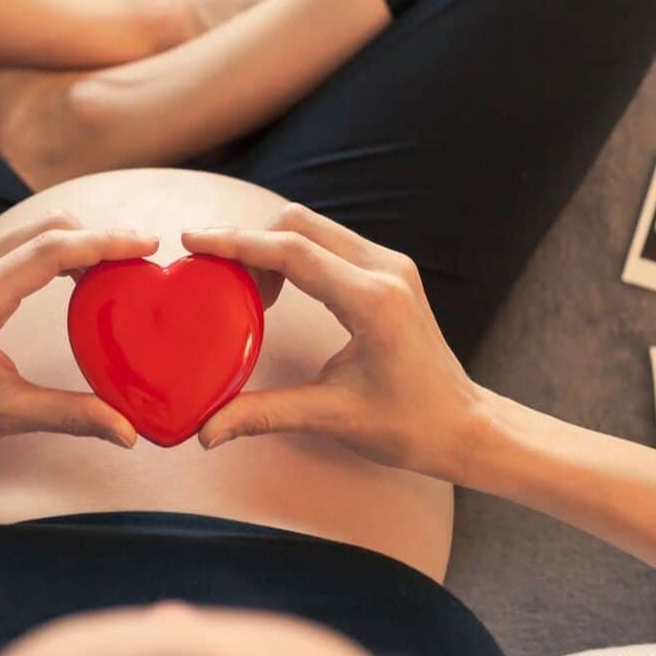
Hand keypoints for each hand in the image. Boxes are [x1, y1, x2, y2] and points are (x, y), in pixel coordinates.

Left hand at [0, 213, 158, 472]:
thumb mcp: (6, 417)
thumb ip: (72, 416)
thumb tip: (127, 432)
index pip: (49, 252)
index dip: (103, 243)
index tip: (146, 245)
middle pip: (44, 228)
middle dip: (98, 237)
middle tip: (141, 259)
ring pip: (30, 230)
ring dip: (76, 240)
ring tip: (116, 267)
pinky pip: (14, 244)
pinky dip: (52, 249)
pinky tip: (76, 275)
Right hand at [181, 204, 481, 478]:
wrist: (463, 425)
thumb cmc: (410, 425)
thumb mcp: (333, 417)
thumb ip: (265, 414)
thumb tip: (206, 432)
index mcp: (373, 302)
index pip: (293, 252)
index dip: (237, 243)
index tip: (192, 241)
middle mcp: (385, 270)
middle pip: (299, 223)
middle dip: (249, 241)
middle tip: (212, 275)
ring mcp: (391, 266)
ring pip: (314, 227)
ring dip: (271, 246)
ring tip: (242, 290)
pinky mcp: (390, 271)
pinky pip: (330, 242)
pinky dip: (294, 253)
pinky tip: (275, 290)